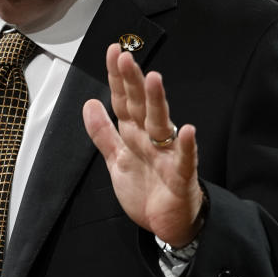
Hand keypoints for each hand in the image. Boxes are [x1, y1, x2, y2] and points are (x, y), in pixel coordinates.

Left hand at [82, 44, 204, 247]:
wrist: (167, 225)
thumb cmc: (146, 189)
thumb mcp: (117, 159)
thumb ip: (103, 132)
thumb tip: (89, 103)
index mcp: (135, 134)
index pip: (123, 100)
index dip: (117, 78)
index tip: (113, 51)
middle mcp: (152, 138)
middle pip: (140, 105)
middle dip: (133, 81)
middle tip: (126, 57)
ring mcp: (168, 155)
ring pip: (162, 124)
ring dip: (158, 102)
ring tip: (154, 79)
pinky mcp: (181, 176)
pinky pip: (185, 159)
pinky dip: (186, 146)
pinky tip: (188, 131)